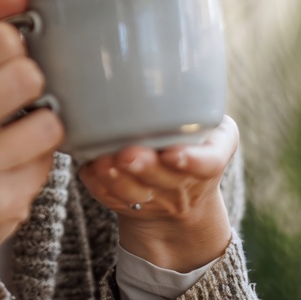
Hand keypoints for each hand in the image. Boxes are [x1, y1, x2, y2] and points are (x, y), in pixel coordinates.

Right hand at [0, 0, 64, 291]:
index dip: (18, 43)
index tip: (11, 60)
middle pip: (26, 73)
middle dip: (35, 83)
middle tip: (20, 101)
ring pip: (48, 119)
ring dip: (46, 124)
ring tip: (22, 134)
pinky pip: (50, 160)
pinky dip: (43, 160)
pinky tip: (18, 166)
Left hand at [78, 115, 238, 272]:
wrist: (181, 201)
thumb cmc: (191, 145)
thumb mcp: (208, 130)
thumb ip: (189, 112)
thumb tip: (150, 89)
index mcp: (211, 158)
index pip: (209, 163)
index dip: (192, 161)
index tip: (174, 155)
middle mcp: (189, 186)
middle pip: (167, 179)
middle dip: (144, 166)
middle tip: (126, 154)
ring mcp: (160, 203)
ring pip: (136, 194)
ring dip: (116, 180)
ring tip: (102, 163)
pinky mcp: (131, 211)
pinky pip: (112, 200)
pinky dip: (98, 186)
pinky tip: (88, 169)